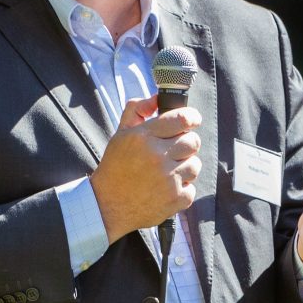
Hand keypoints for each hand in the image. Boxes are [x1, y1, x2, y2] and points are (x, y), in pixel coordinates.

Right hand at [90, 96, 202, 242]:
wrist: (107, 205)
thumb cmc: (116, 166)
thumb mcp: (121, 134)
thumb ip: (137, 109)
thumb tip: (157, 97)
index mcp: (144, 137)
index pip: (183, 119)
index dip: (192, 118)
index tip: (192, 120)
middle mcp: (157, 157)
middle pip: (193, 141)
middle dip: (186, 144)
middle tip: (172, 150)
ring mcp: (168, 179)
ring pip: (195, 165)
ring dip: (184, 167)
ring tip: (166, 172)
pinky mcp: (175, 199)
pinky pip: (192, 188)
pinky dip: (181, 189)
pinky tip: (164, 189)